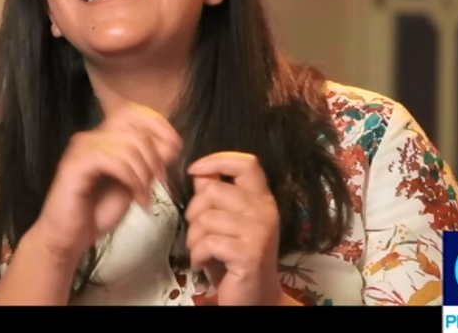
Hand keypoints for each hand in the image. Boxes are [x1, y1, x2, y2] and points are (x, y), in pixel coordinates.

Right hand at [31, 103, 181, 266]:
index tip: (176, 147)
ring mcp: (81, 148)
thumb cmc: (96, 213)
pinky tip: (138, 200)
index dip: (158, 124)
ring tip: (146, 196)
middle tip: (161, 181)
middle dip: (156, 154)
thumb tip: (172, 144)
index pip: (134, 112)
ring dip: (146, 173)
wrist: (68, 239)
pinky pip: (114, 161)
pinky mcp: (75, 164)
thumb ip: (149, 163)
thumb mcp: (133, 185)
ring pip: (128, 145)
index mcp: (102, 137)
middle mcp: (90, 136)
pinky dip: (134, 180)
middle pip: (135, 127)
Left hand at [184, 152, 283, 305]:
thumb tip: (199, 173)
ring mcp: (260, 232)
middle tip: (197, 231)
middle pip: (212, 190)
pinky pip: (207, 243)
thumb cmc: (234, 257)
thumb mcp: (224, 222)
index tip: (195, 169)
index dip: (217, 160)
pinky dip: (196, 255)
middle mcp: (265, 211)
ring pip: (205, 218)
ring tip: (201, 250)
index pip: (246, 163)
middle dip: (193, 212)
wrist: (255, 297)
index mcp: (261, 199)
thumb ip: (214, 196)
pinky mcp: (250, 253)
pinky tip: (202, 263)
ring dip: (193, 238)